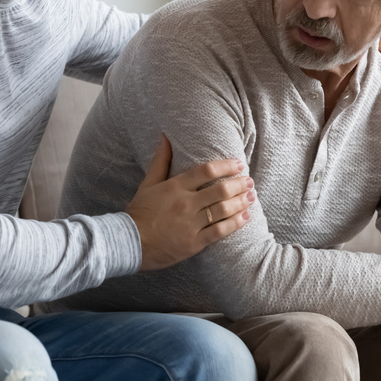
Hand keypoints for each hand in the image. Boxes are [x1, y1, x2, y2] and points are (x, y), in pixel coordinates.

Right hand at [125, 135, 254, 270]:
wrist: (129, 242)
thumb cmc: (139, 211)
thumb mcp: (148, 183)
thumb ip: (160, 161)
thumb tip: (165, 137)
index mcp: (175, 187)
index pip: (206, 171)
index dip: (226, 166)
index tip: (239, 164)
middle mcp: (185, 203)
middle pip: (220, 190)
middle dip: (239, 184)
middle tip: (250, 180)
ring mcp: (191, 224)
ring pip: (223, 210)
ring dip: (240, 202)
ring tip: (251, 196)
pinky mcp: (194, 243)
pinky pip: (219, 231)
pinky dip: (235, 223)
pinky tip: (245, 217)